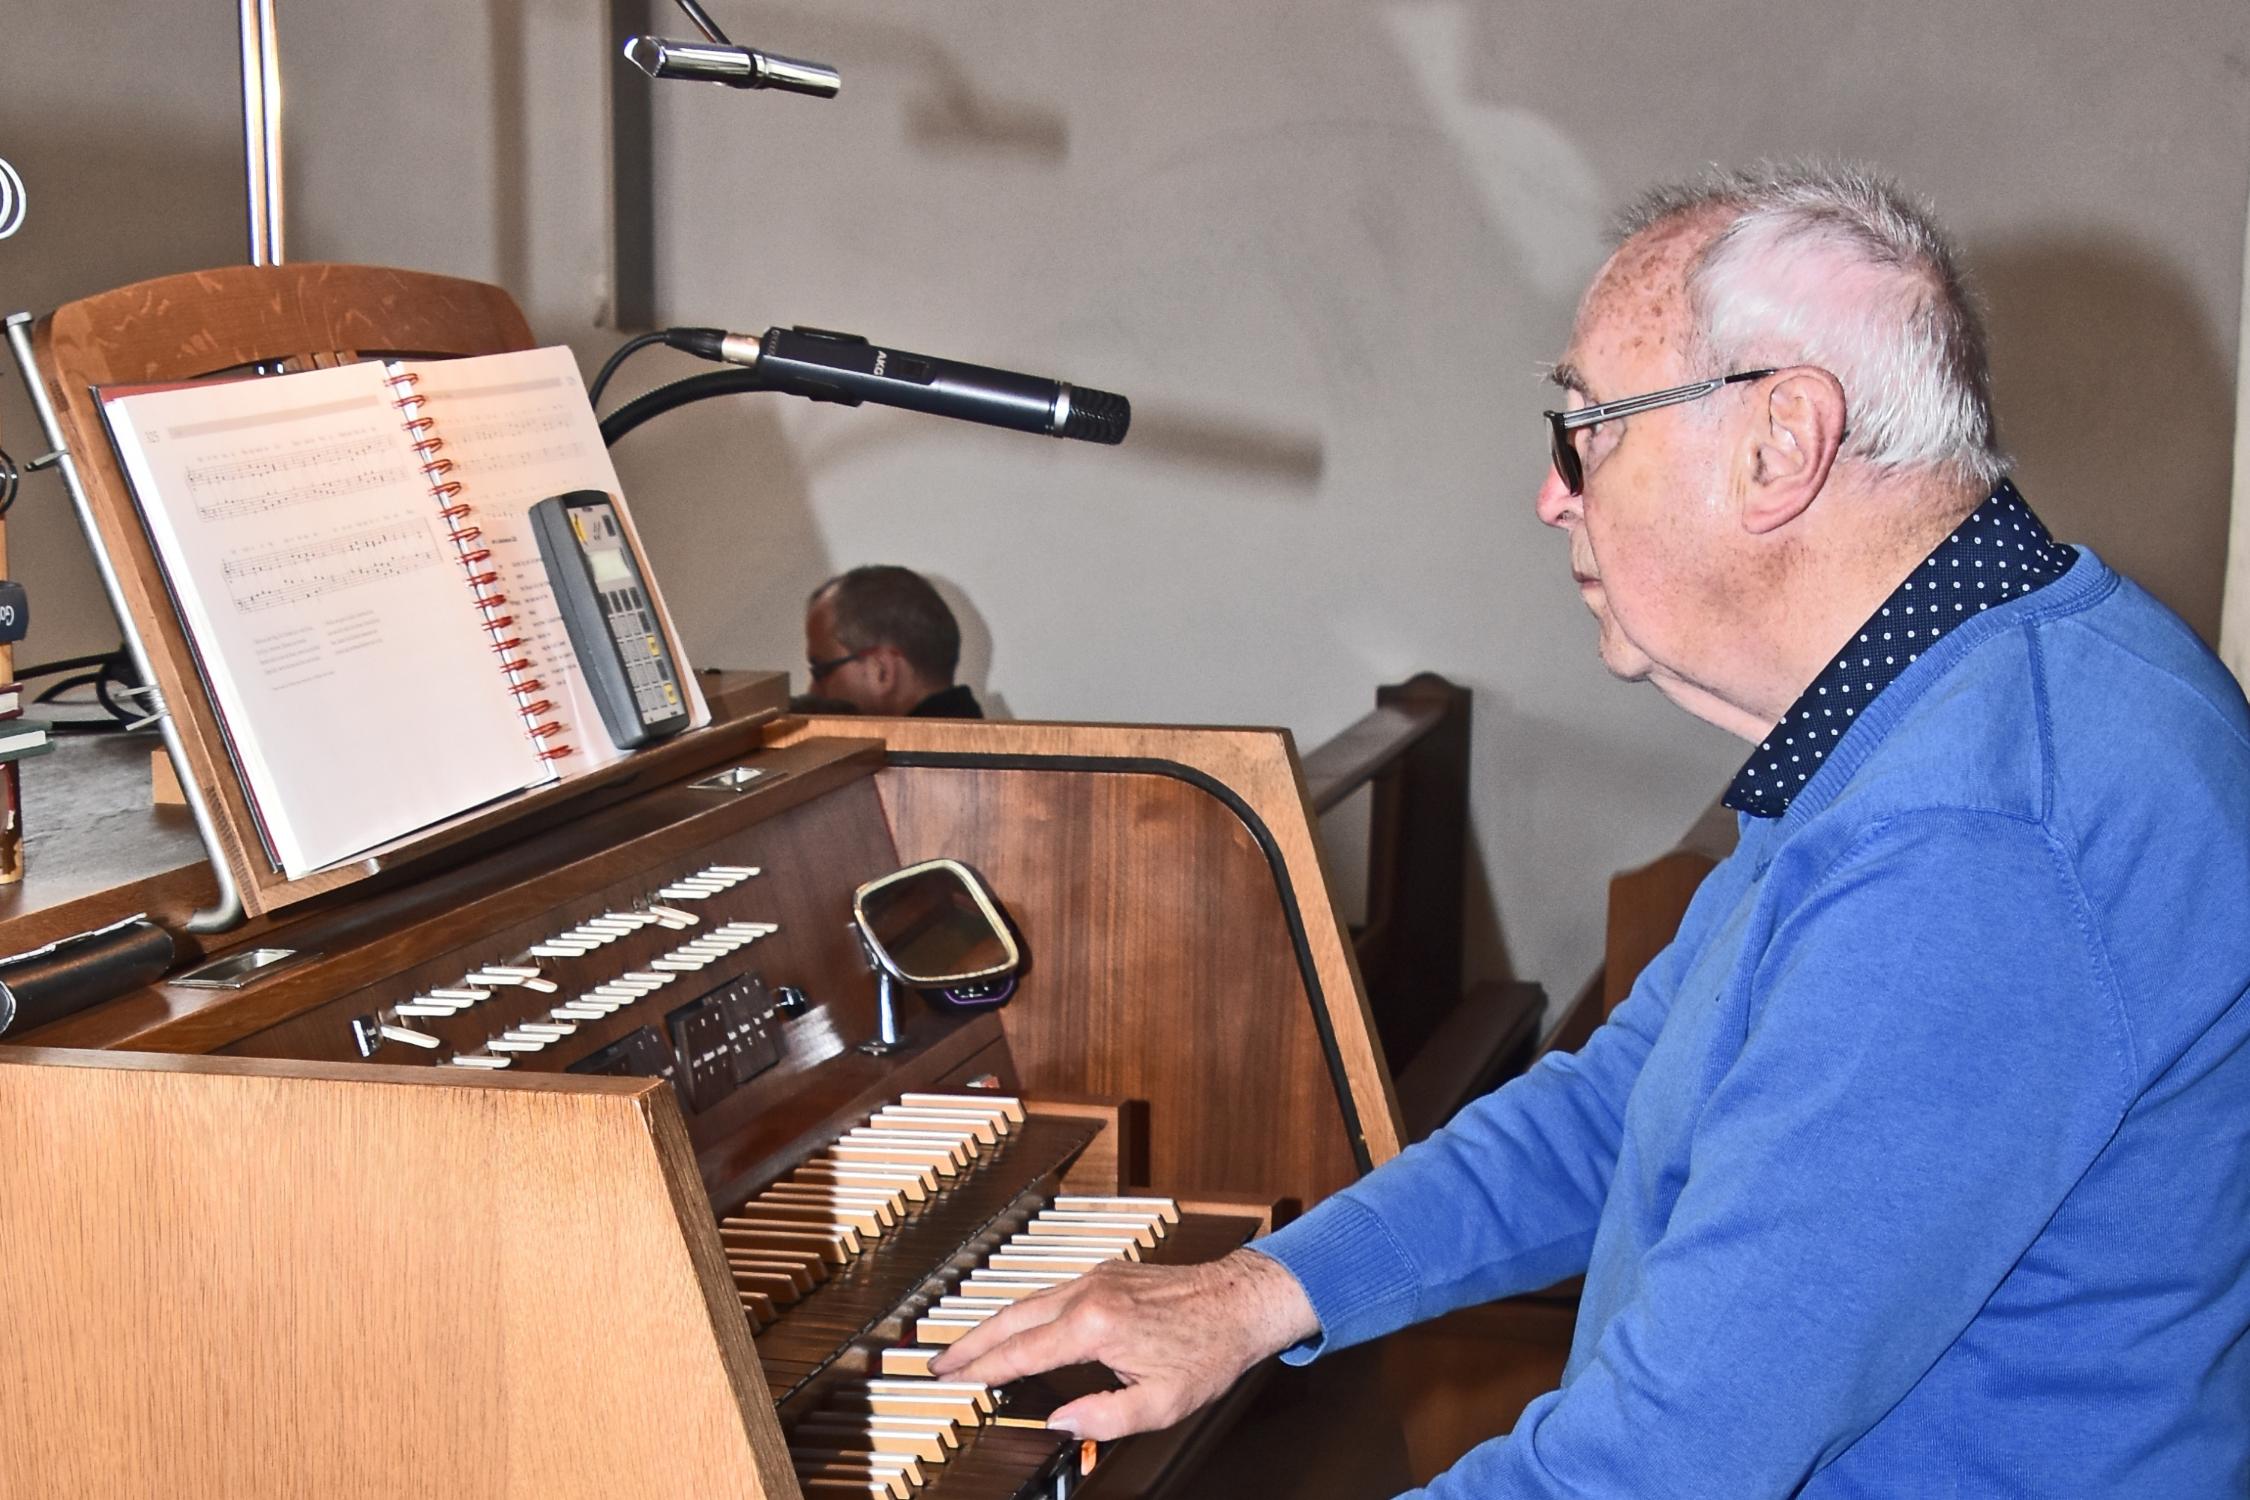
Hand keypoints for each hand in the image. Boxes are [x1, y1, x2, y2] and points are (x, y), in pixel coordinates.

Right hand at [927, 1247, 1318, 1439]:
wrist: (1241, 1301)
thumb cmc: (1209, 1351)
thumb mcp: (1160, 1404)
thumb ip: (1103, 1417)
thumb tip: (1059, 1421)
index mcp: (1095, 1327)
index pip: (1022, 1353)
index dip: (983, 1371)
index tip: (953, 1382)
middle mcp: (1088, 1294)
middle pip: (1011, 1319)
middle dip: (970, 1343)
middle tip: (938, 1364)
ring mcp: (1096, 1278)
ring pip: (1027, 1301)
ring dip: (992, 1326)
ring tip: (966, 1350)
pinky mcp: (1106, 1274)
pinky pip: (1049, 1293)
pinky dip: (1021, 1312)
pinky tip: (1015, 1327)